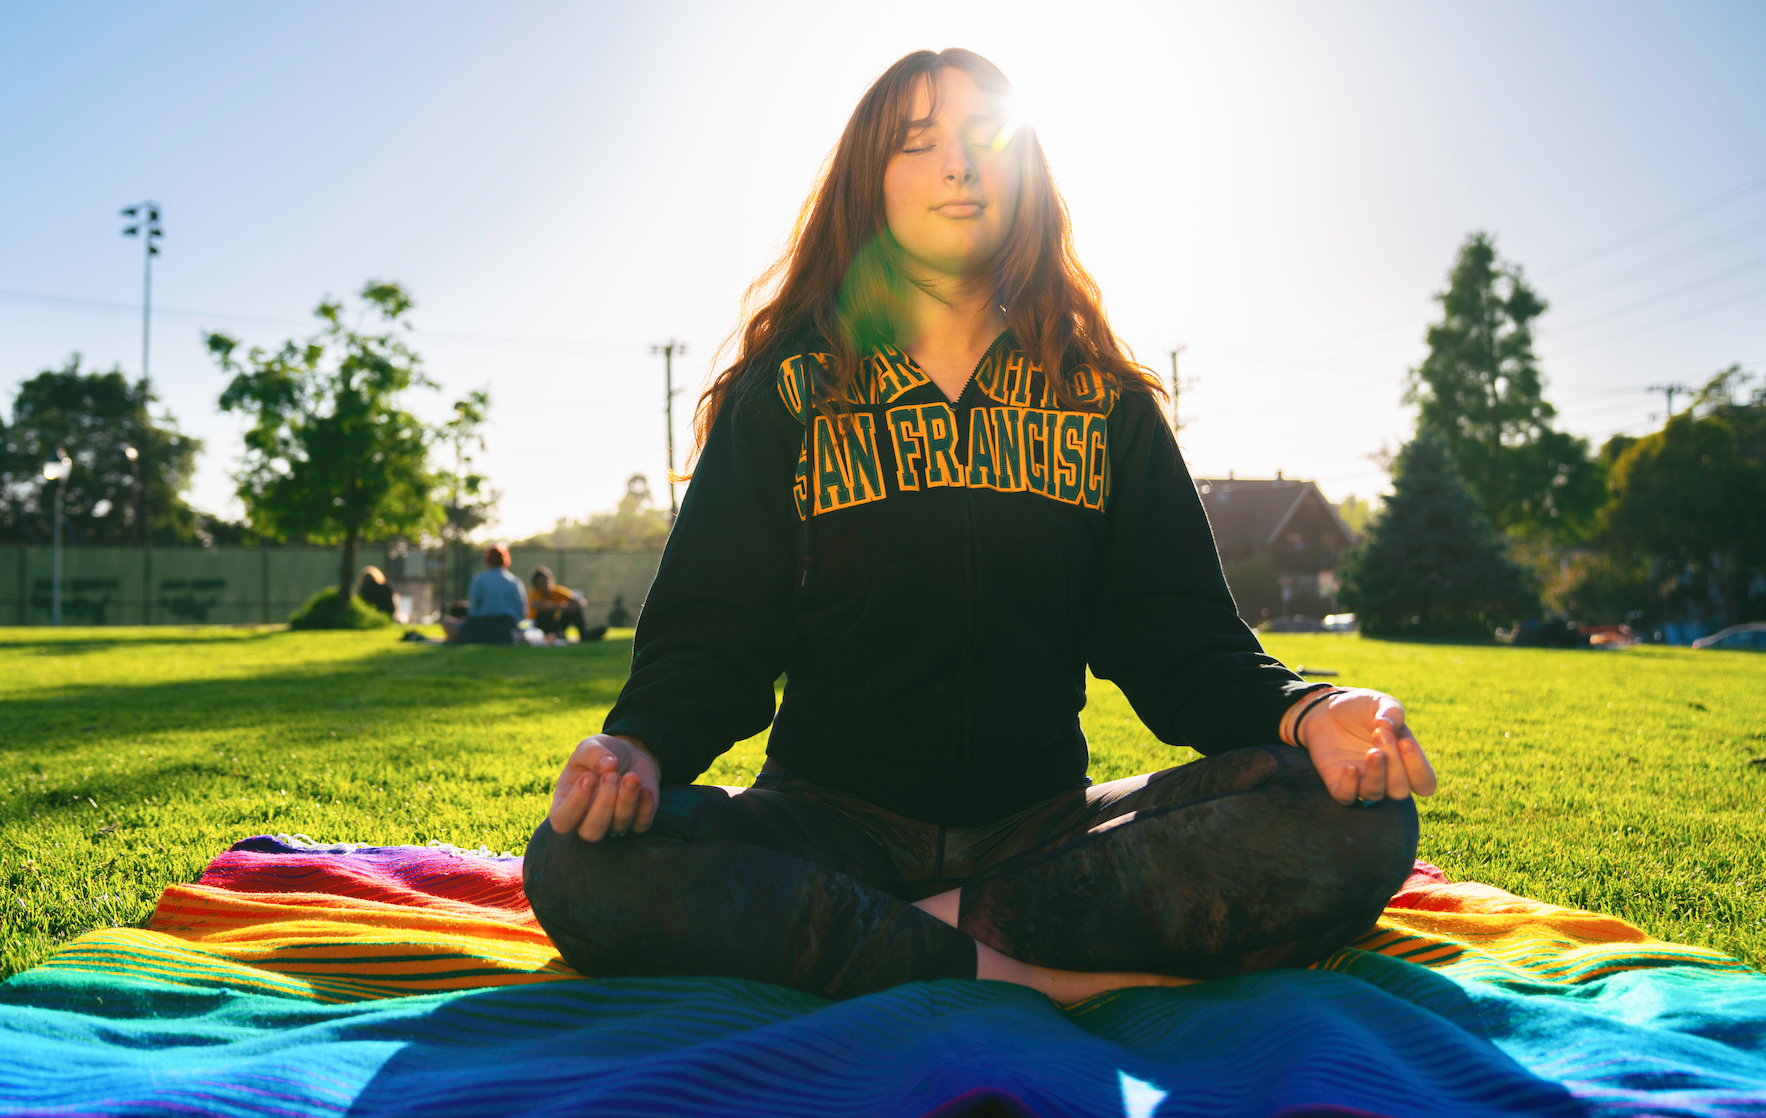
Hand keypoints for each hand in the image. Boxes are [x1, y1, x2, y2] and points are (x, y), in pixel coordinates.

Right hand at [547, 734, 660, 839]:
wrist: (630, 753)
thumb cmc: (601, 754)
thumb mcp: (590, 746)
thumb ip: (592, 753)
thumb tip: (607, 765)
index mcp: (566, 804)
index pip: (562, 821)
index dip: (574, 804)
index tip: (588, 777)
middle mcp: (587, 820)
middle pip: (591, 832)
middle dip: (604, 804)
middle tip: (612, 776)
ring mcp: (613, 824)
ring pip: (618, 826)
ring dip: (626, 800)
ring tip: (631, 776)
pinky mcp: (638, 821)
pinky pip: (642, 823)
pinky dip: (645, 807)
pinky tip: (645, 787)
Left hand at [1288, 689, 1435, 805]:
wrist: (1327, 708)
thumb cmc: (1361, 709)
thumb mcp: (1381, 703)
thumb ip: (1392, 712)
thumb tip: (1389, 724)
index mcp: (1405, 762)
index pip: (1424, 783)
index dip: (1418, 769)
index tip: (1405, 742)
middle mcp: (1386, 778)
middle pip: (1400, 790)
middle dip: (1394, 765)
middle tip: (1380, 734)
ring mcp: (1362, 782)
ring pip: (1375, 794)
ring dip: (1376, 775)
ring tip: (1372, 751)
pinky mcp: (1337, 782)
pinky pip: (1346, 797)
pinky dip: (1349, 786)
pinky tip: (1350, 767)